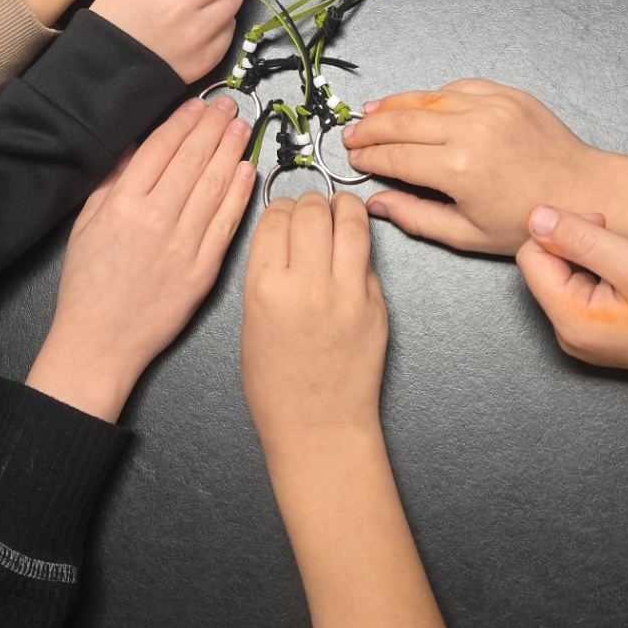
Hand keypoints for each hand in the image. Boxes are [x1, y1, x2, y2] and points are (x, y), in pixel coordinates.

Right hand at [25, 91, 253, 419]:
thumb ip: (112, 182)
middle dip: (213, 127)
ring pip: (214, 186)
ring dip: (230, 151)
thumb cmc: (88, 284)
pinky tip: (248, 171)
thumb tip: (137, 145)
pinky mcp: (203, 269)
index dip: (183, 121)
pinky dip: (239, 195)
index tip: (198, 103)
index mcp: (122, 204)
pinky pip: (226, 224)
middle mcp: (155, 219)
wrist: (100, 342)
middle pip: (192, 160)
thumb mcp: (86, 224)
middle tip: (228, 104)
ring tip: (242, 126)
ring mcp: (183, 244)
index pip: (161, 149)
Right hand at [241, 192, 385, 455]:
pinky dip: (359, 246)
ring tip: (341, 208)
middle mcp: (307, 285)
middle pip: (313, 211)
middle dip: (311, 202)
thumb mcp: (252, 323)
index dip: (280, 208)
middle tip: (312, 208)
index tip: (284, 212)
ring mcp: (347, 294)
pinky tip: (351, 250)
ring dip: (344, 207)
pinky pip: (368, 258)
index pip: (275, 219)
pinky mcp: (376, 305)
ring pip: (351, 221)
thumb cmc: (278, 386)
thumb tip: (288, 234)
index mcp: (266, 289)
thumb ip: (268, 273)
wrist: (319, 426)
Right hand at [341, 78, 608, 255]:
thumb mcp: (468, 235)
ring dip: (394, 105)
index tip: (353, 161)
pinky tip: (419, 104)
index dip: (369, 158)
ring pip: (426, 98)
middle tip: (350, 135)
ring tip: (371, 112)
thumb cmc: (528, 221)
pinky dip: (434, 95)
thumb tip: (377, 203)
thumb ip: (416, 217)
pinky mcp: (506, 94)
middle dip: (370, 128)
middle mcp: (470, 130)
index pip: (396, 157)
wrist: (584, 191)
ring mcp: (490, 106)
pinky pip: (458, 87)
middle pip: (402, 121)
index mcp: (459, 169)